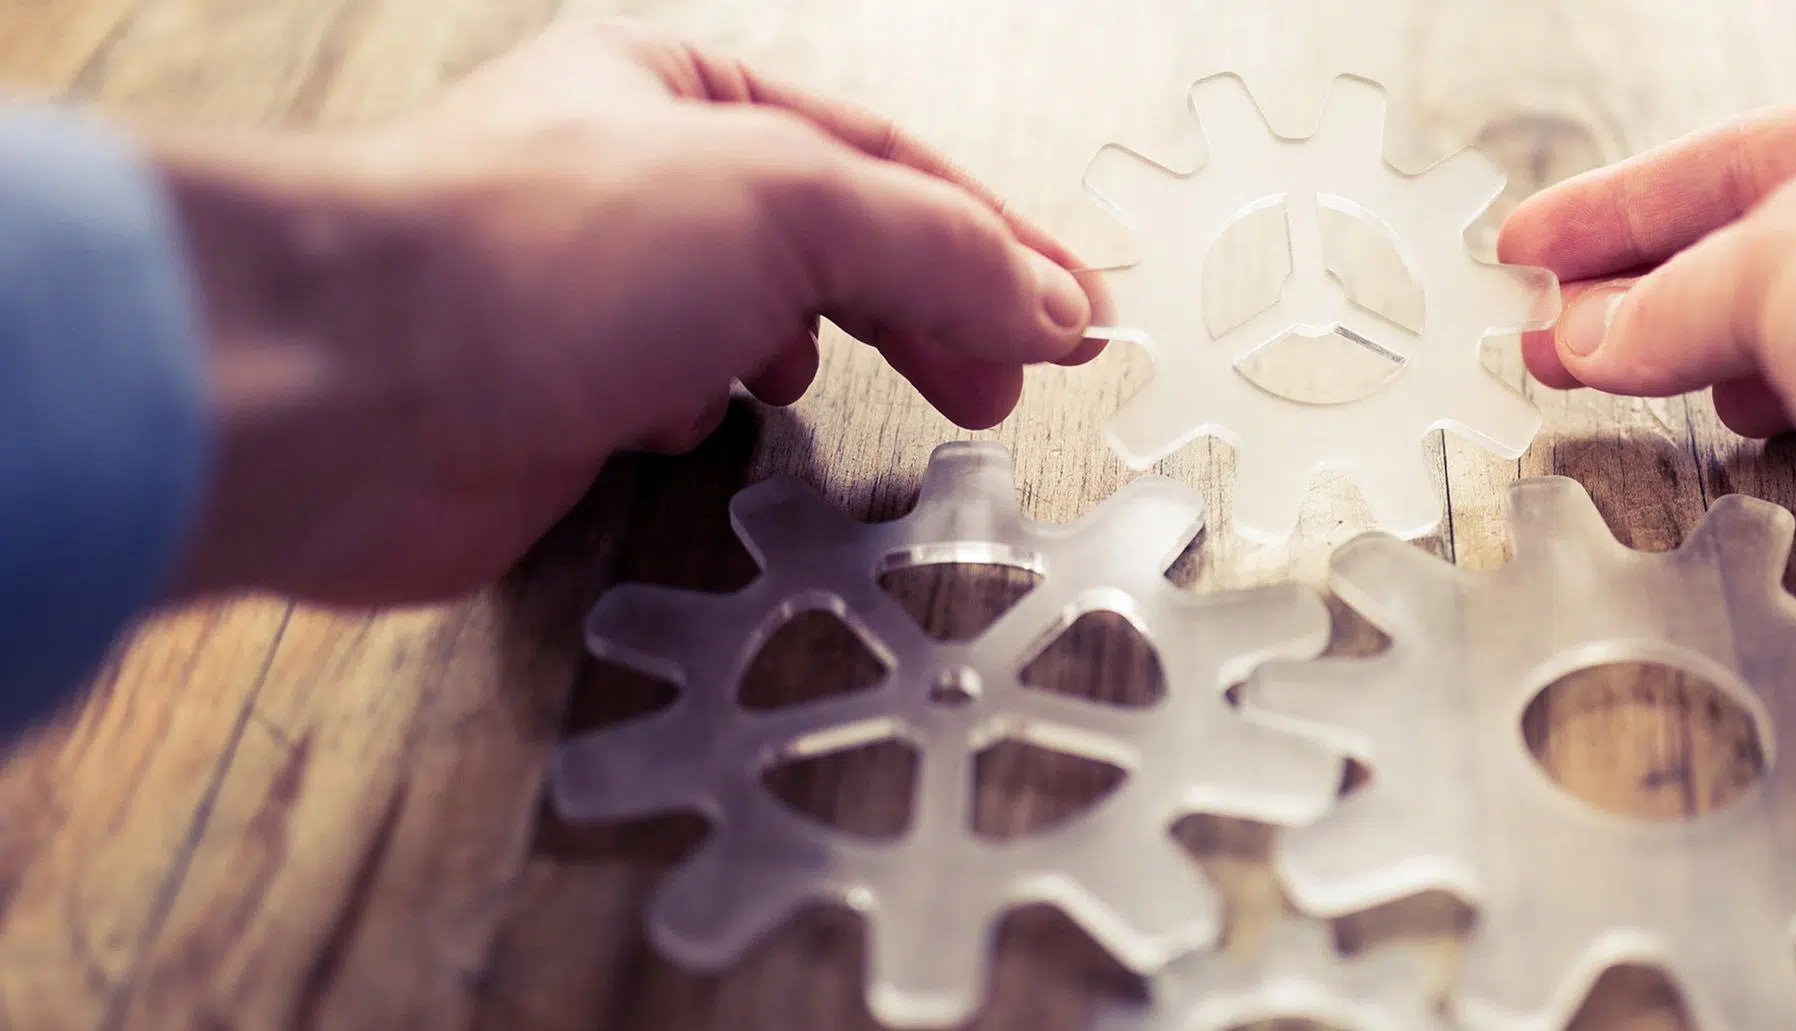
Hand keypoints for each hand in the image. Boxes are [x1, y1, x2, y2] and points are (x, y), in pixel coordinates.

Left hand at [157, 20, 1097, 606]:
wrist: (345, 391)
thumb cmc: (524, 253)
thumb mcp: (785, 200)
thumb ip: (936, 247)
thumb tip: (1049, 303)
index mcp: (683, 93)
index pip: (888, 164)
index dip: (998, 238)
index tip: (1079, 312)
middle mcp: (639, 186)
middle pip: (840, 246)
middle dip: (940, 309)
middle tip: (1020, 379)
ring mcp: (598, 298)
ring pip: (765, 327)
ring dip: (835, 359)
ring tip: (906, 399)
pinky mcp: (561, 405)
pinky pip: (686, 409)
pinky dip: (717, 423)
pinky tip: (714, 427)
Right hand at [1497, 67, 1795, 684]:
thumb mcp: (1794, 261)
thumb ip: (1677, 299)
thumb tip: (1589, 332)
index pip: (1743, 161)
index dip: (1620, 206)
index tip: (1530, 245)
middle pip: (1774, 256)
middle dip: (1646, 293)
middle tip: (1541, 330)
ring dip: (1708, 367)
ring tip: (1609, 380)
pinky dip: (1781, 435)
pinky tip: (1734, 439)